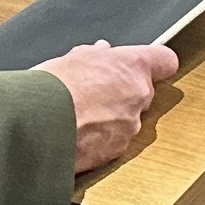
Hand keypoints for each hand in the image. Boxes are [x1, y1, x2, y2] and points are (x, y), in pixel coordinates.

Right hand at [44, 42, 177, 175]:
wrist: (39, 127)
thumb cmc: (53, 89)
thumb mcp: (72, 59)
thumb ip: (95, 56)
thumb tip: (100, 53)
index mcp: (132, 66)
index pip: (165, 60)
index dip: (155, 63)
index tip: (144, 65)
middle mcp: (139, 95)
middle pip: (143, 91)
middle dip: (122, 92)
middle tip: (93, 90)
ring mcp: (130, 126)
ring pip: (128, 118)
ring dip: (111, 117)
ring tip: (79, 114)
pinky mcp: (117, 150)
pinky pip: (114, 140)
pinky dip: (100, 138)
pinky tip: (77, 132)